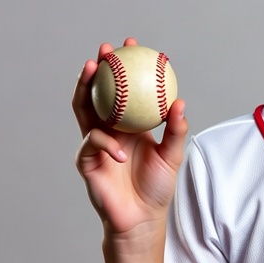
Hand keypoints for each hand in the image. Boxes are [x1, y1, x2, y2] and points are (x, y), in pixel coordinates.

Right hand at [73, 38, 187, 237]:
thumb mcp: (171, 155)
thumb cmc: (156, 187)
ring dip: (85, 87)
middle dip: (98, 67)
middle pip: (98, 91)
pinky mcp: (86, 160)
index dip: (126, 67)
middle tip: (105, 49)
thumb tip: (180, 103)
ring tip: (92, 69)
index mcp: (128, 124)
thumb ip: (175, 130)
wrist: (142, 217)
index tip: (133, 45)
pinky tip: (121, 149)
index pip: (124, 90)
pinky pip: (93, 143)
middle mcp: (108, 128)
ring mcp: (94, 142)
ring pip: (83, 108)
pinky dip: (107, 143)